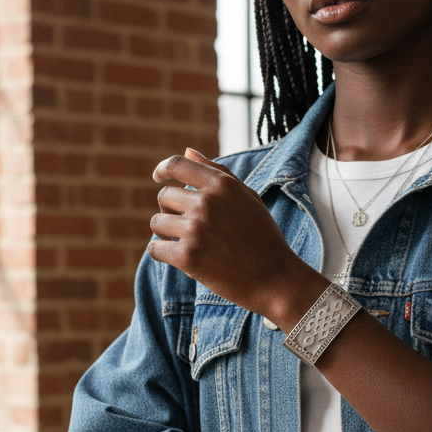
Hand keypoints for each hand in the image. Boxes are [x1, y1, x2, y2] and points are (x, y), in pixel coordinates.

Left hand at [149, 148, 320, 319]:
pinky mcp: (188, 257)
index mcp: (222, 185)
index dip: (163, 169)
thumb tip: (188, 151)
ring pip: (157, 222)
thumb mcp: (248, 198)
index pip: (177, 164)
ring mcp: (196, 229)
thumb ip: (218, 173)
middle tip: (188, 227)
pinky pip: (155, 248)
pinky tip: (179, 258)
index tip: (159, 177)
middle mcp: (207, 203)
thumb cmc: (263, 238)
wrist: (276, 280)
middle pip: (164, 196)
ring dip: (166, 233)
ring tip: (188, 244)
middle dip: (170, 210)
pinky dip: (162, 253)